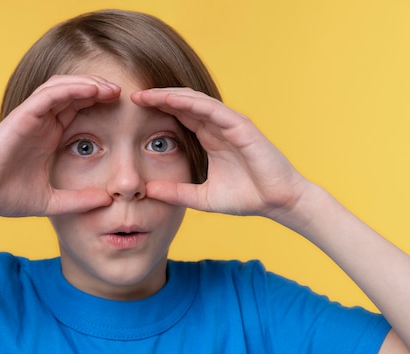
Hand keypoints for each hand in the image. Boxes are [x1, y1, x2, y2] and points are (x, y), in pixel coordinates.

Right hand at [0, 75, 119, 217]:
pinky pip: (48, 95)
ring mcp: (30, 117)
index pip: (76, 110)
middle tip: (120, 93)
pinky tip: (90, 90)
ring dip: (86, 84)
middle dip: (97, 89)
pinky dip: (70, 88)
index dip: (98, 105)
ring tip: (109, 88)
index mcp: (48, 136)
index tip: (121, 109)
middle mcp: (40, 122)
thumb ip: (79, 200)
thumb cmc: (7, 197)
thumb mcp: (52, 201)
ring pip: (61, 87)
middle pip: (73, 93)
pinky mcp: (21, 116)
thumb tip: (107, 201)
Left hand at [132, 88, 310, 220]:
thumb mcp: (201, 197)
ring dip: (171, 96)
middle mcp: (218, 126)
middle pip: (184, 104)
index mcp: (209, 138)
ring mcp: (230, 124)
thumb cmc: (246, 197)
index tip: (133, 110)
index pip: (179, 117)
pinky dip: (192, 103)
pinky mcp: (241, 126)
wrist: (276, 202)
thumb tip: (148, 191)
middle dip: (159, 98)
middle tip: (133, 95)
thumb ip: (176, 192)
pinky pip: (213, 109)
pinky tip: (172, 100)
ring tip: (147, 94)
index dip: (157, 110)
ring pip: (196, 102)